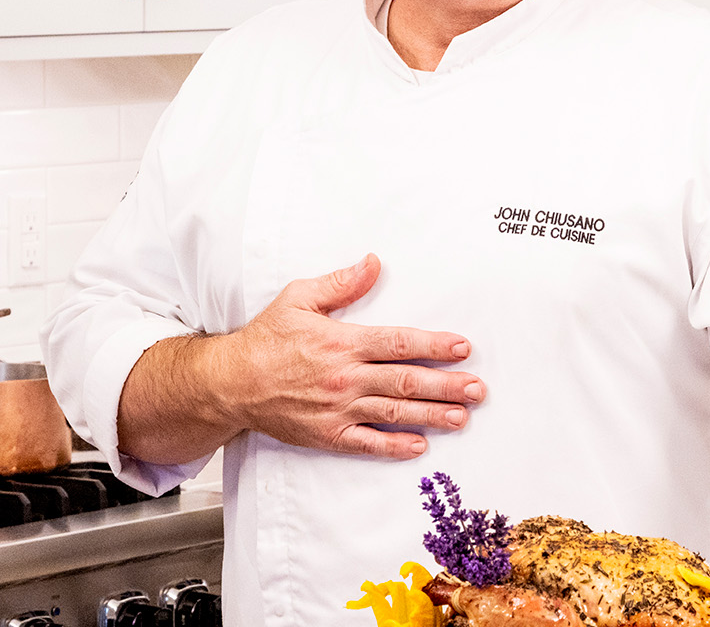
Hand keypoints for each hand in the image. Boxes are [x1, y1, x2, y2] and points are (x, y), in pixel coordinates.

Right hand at [217, 254, 485, 458]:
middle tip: (479, 389)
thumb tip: (374, 263)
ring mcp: (337, 409)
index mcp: (342, 343)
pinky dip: (395, 446)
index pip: (399, 344)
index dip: (434, 346)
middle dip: (447, 385)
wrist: (231, 383)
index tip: (463, 348)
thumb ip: (341, 283)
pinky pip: (367, 443)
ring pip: (394, 413)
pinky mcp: (327, 435)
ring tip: (463, 417)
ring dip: (433, 415)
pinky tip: (420, 446)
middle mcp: (345, 377)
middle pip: (406, 382)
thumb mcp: (299, 298)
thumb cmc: (266, 339)